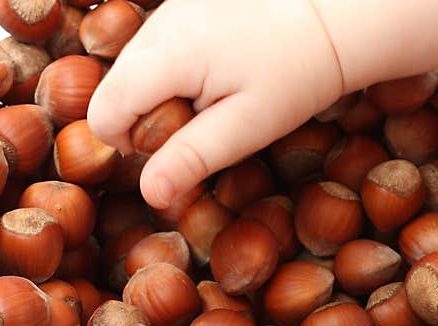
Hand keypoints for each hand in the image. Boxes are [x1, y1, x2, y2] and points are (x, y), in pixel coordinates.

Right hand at [87, 0, 344, 208]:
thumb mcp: (246, 127)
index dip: (129, 144)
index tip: (174, 150)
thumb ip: (192, 159)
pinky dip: (174, 68)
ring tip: (216, 95)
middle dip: (145, 118)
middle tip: (204, 123)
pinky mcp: (182, 1)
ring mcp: (168, 7)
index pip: (105, 113)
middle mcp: (156, 23)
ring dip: (161, 93)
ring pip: (133, 67)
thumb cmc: (296, 73)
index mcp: (165, 55)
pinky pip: (156, 47)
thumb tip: (148, 195)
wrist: (333, 15)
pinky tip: (218, 71)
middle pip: (114, 89)